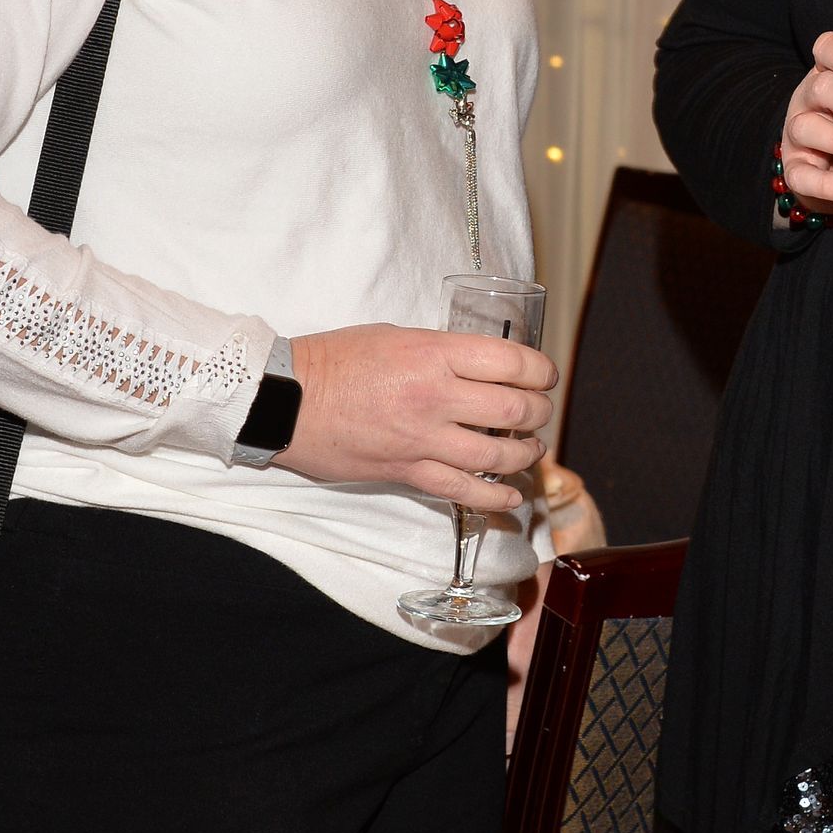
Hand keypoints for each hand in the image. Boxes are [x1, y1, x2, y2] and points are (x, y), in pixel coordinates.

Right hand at [284, 324, 557, 509]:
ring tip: (529, 449)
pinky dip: (496, 497)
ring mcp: (423, 438)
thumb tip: (479, 366)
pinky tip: (511, 495)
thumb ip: (441, 352)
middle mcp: (435, 396)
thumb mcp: (396, 336)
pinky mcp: (407, 471)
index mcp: (434, 354)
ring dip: (524, 453)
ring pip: (497, 455)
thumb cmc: (335, 360)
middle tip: (539, 411)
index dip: (540, 370)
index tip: (544, 375)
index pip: (512, 362)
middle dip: (539, 412)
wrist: (287, 400)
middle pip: (514, 410)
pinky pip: (464, 490)